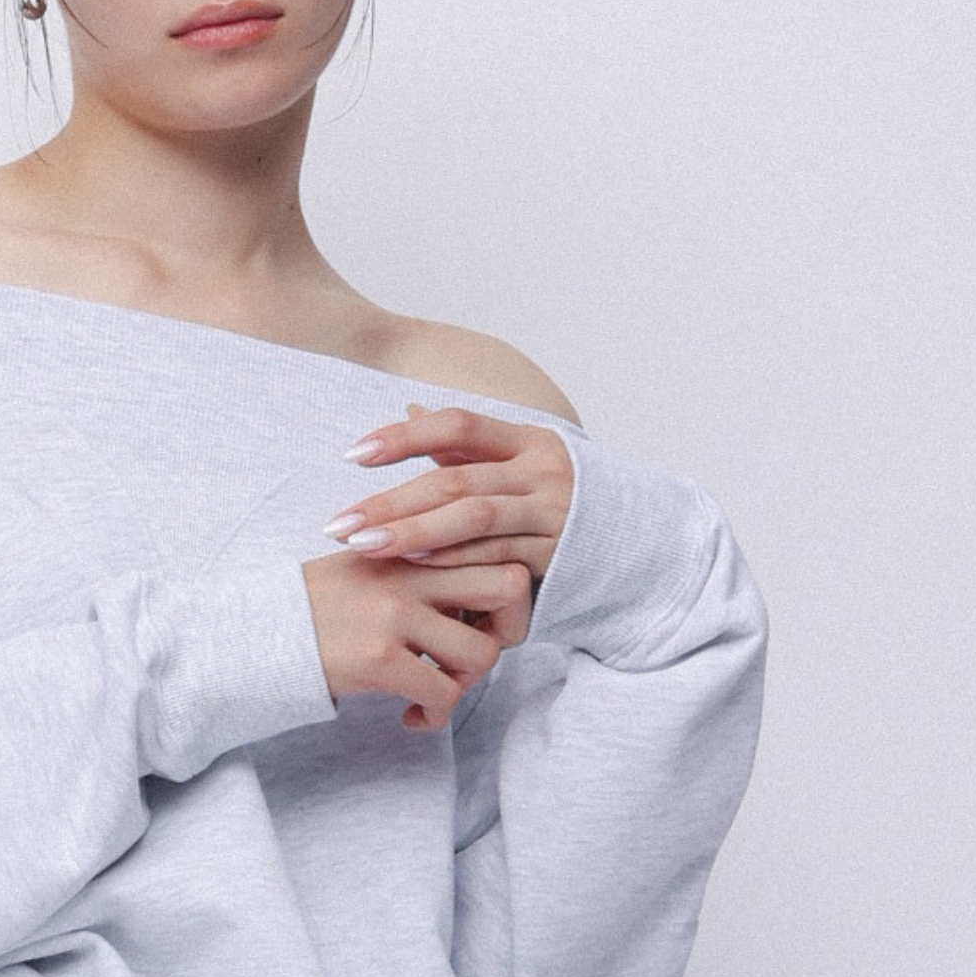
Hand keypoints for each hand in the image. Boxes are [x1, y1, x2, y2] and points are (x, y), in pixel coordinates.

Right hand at [301, 547, 534, 732]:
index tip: (473, 620)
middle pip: (509, 587)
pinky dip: (437, 714)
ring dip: (467, 681)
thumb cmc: (311, 609)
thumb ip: (419, 568)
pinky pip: (444, 694)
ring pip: (484, 651)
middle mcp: (410, 570)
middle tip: (472, 654)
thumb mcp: (367, 567)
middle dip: (507, 629)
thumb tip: (473, 595)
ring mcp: (396, 614)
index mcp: (410, 543)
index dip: (500, 592)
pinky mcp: (379, 659)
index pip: (494, 549)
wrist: (250, 634)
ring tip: (436, 690)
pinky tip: (412, 717)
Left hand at [324, 400, 575, 593]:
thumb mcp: (520, 464)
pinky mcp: (556, 557)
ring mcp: (552, 515)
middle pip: (455, 479)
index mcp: (529, 440)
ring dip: (413, 533)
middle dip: (391, 501)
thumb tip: (410, 409)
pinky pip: (495, 557)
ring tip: (364, 546)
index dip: (403, 437)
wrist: (635, 547)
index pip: (459, 424)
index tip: (353, 455)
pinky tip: (411, 567)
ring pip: (472, 519)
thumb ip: (467, 446)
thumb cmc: (559, 502)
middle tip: (340, 523)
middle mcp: (543, 472)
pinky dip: (451, 561)